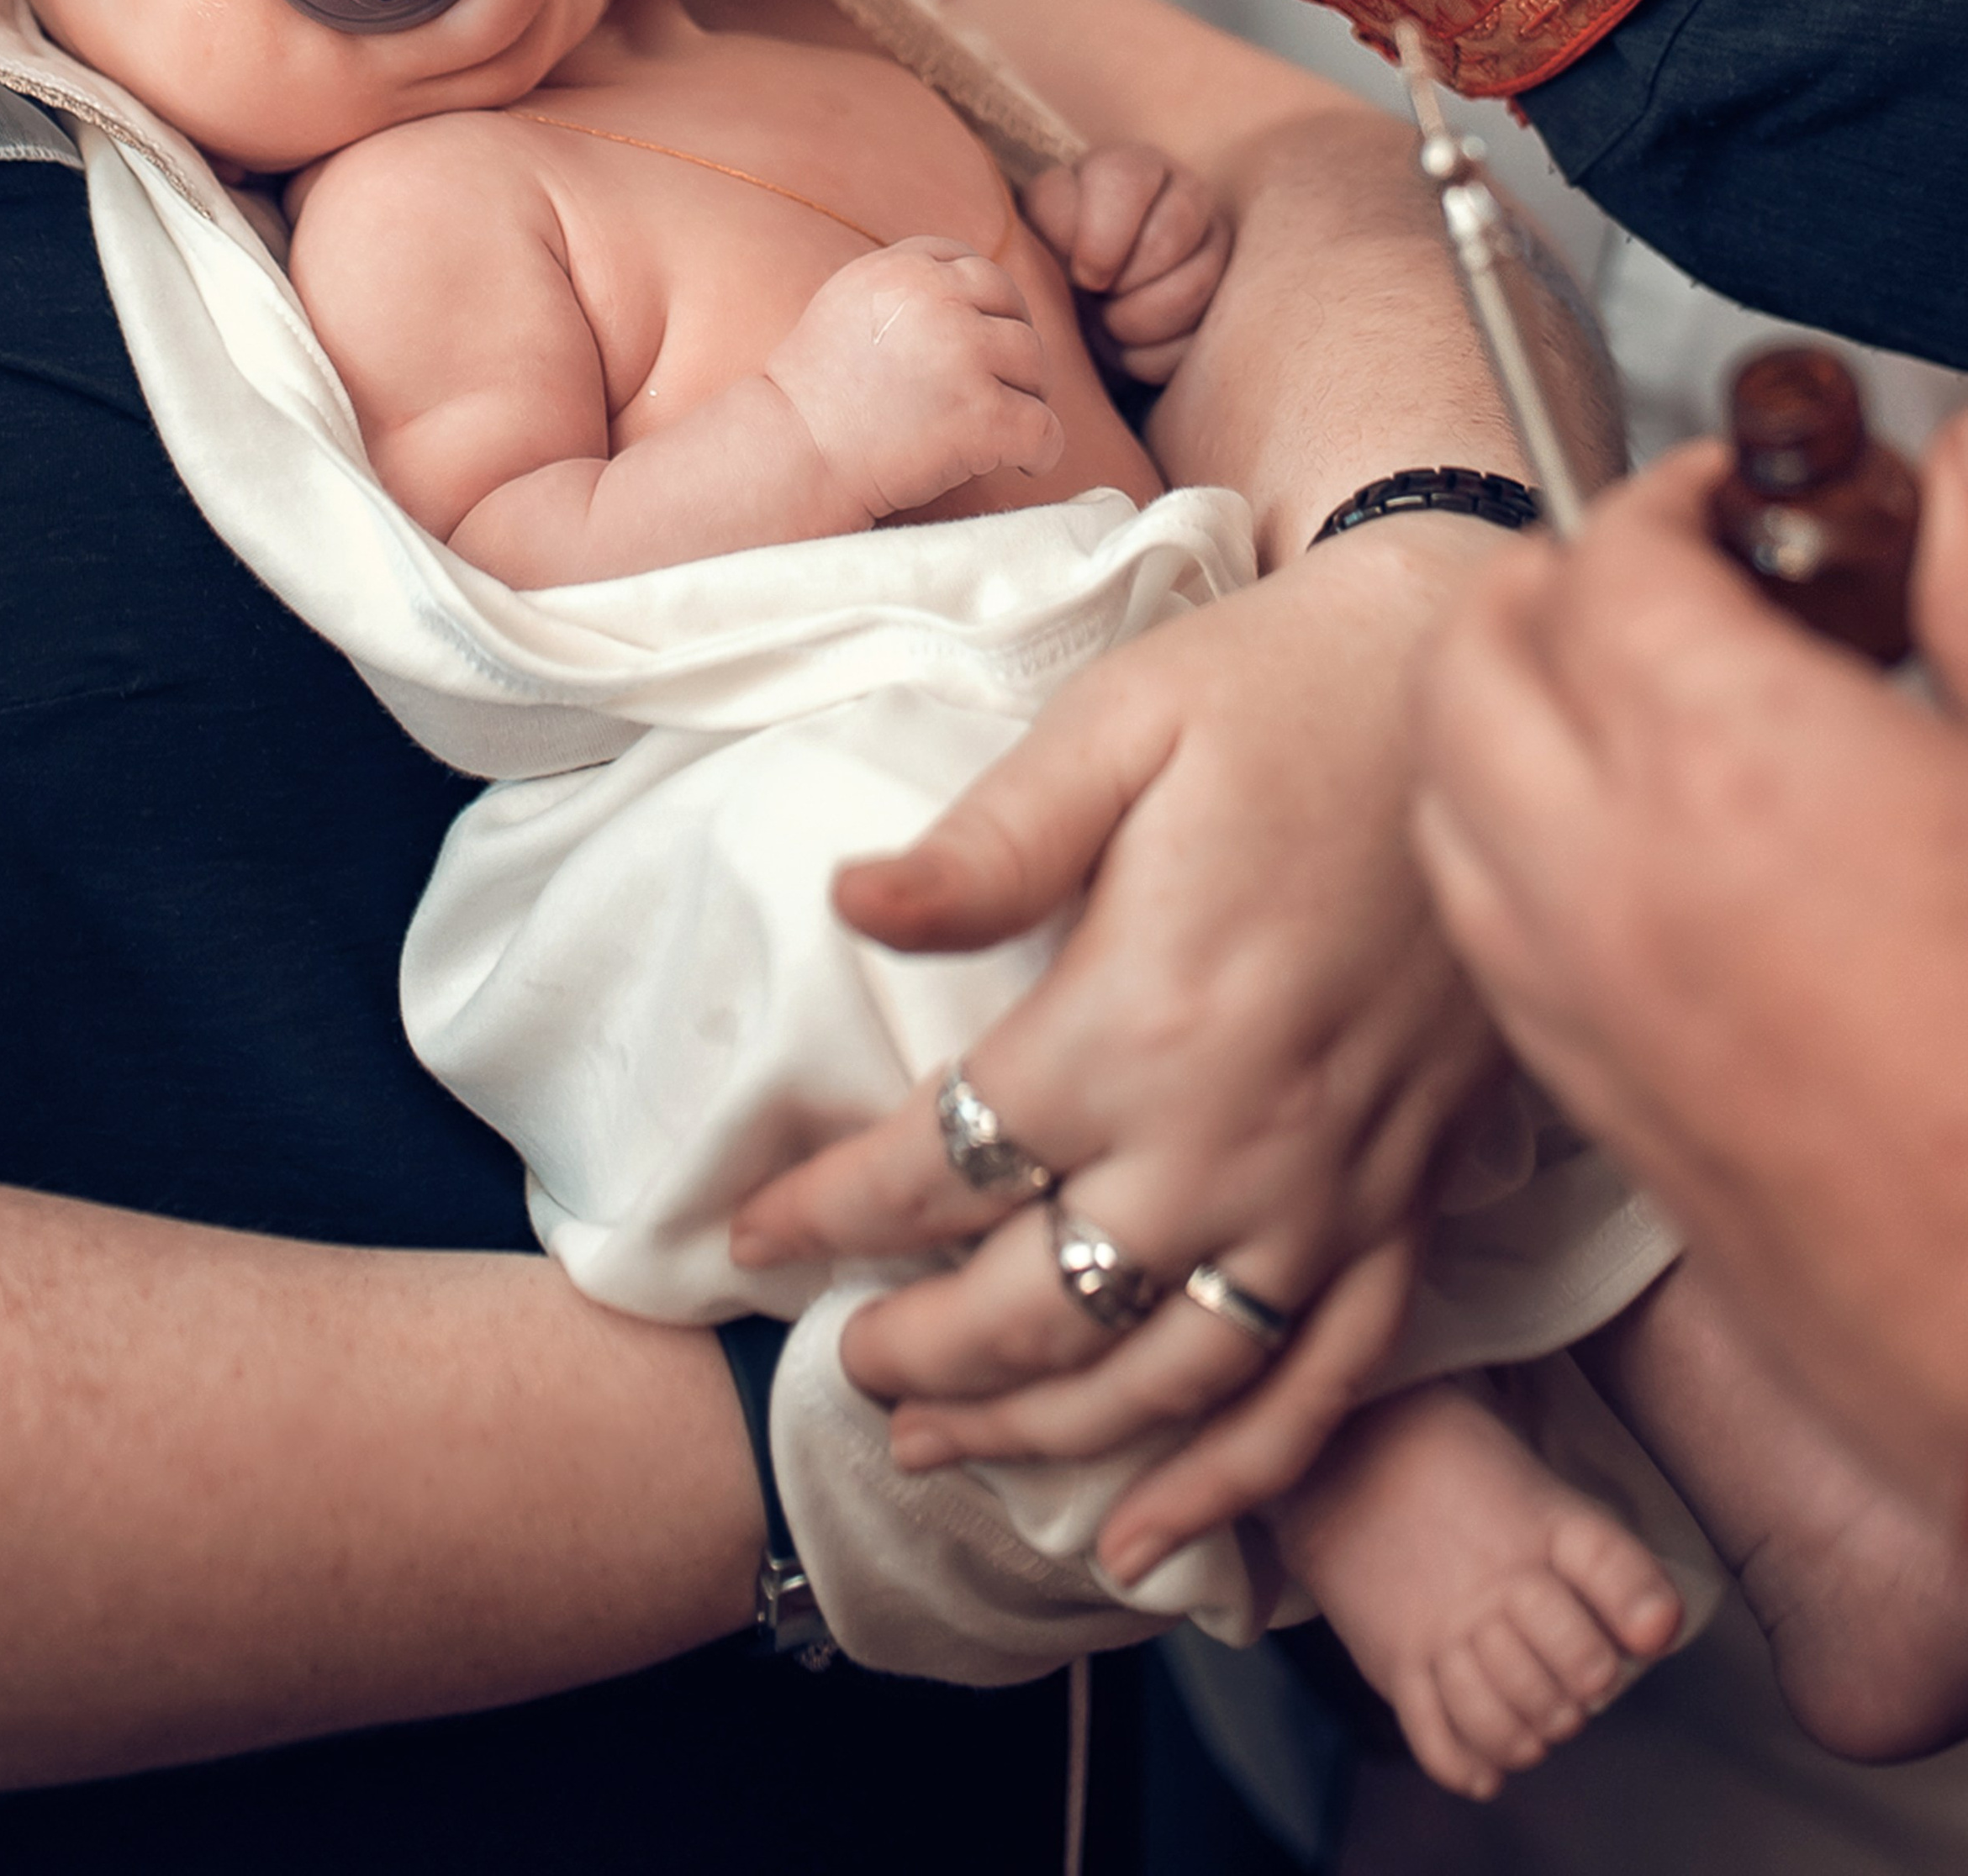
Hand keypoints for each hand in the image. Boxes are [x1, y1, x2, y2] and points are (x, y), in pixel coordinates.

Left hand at [731, 523, 1505, 1584]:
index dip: (828, 1209)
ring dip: (1042, 1433)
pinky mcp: (1411, 1200)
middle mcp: (1234, 1136)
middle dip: (917, 1349)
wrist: (1476, 688)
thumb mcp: (1121, 722)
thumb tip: (851, 900)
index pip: (943, 1163)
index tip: (751, 1233)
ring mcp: (1333, 1187)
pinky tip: (1151, 1538)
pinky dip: (1235, 1480)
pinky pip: (1322, 1384)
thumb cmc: (1286, 689)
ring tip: (941, 1452)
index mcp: (1141, 1017)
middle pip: (1038, 1304)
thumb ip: (988, 839)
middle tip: (841, 1360)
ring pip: (1163, 1377)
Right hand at [763, 240, 1063, 522]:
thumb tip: (973, 291)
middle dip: (1011, 348)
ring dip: (1025, 398)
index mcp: (899, 270)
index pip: (970, 264)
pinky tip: (1024, 465)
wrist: (791, 459)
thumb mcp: (848, 307)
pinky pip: (1045, 427)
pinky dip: (1042, 451)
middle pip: (1012, 306)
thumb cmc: (815, 399)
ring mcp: (963, 354)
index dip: (982, 304)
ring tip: (997, 430)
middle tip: (999, 390)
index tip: (976, 343)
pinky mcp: (983, 414)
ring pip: (1035, 363)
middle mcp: (936, 300)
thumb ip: (905, 289)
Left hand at [1022, 145, 1230, 384]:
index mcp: (1128, 168)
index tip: (1080, 276)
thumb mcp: (1037, 234)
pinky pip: (1199, 335)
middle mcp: (1182, 192)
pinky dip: (1155, 355)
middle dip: (1124, 282)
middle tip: (1096, 297)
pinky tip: (1130, 346)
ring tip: (1109, 324)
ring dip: (1137, 321)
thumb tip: (1086, 268)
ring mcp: (1214, 241)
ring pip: (1195, 285)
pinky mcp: (1227, 295)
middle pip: (1170, 233)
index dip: (1100, 239)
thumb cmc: (1052, 263)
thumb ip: (1050, 226)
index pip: (1125, 182)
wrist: (1079, 309)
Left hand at [1415, 428, 1967, 1503]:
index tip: (1741, 502)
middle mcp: (1612, 880)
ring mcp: (1583, 1004)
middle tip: (1669, 577)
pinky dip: (1517, 856)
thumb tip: (1949, 485)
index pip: (1606, 556)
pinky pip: (1485, 932)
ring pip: (1447, 798)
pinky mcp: (1597, 1110)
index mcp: (1732, 770)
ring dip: (1510, 721)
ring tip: (1637, 705)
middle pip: (1473, 662)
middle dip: (1553, 588)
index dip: (1674, 498)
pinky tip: (1636, 861)